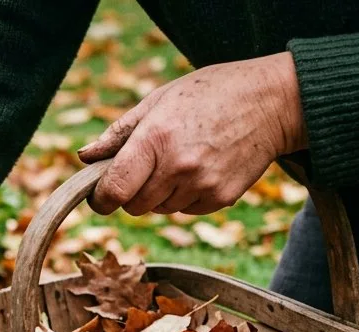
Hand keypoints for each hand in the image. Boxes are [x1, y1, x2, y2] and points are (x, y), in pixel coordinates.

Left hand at [78, 52, 306, 215]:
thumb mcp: (159, 100)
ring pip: (159, 210)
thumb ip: (119, 133)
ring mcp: (202, 185)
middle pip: (133, 206)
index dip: (100, 199)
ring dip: (160, 193)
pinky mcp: (221, 198)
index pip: (113, 190)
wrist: (273, 101)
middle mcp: (178, 167)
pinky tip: (201, 168)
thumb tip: (84, 157)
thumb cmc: (210, 93)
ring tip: (182, 159)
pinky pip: (186, 210)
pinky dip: (185, 196)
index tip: (100, 196)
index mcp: (156, 139)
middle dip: (132, 192)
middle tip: (148, 166)